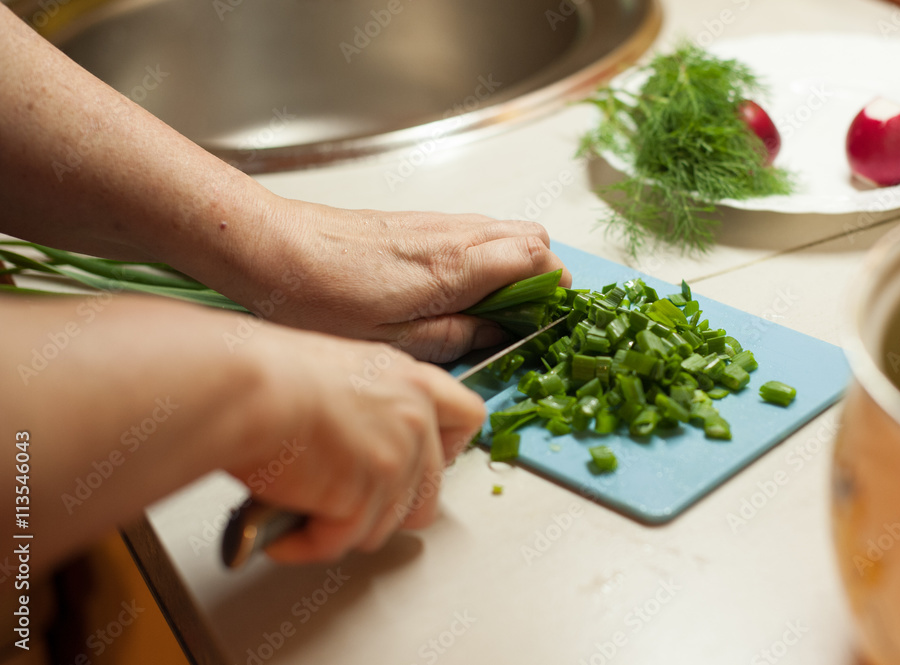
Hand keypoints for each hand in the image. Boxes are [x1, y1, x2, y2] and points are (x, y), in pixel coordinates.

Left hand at [222, 199, 571, 362]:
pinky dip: (482, 256)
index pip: (539, 257)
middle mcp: (453, 235)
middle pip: (531, 236)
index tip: (547, 319)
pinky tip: (452, 289)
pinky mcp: (413, 221)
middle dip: (542, 273)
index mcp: (457, 267)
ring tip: (487, 307)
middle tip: (522, 316)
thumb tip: (497, 333)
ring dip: (512, 263)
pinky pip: (471, 231)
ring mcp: (434, 223)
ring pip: (502, 229)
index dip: (555, 287)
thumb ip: (457, 335)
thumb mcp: (395, 341)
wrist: (270, 250)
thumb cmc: (320, 300)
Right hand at [228, 324, 484, 561]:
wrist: (245, 388)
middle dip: (384, 510)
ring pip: (382, 527)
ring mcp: (395, 461)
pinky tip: (283, 529)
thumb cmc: (270, 374)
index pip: (466, 419)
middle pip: (428, 496)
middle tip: (341, 504)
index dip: (444, 450)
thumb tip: (362, 444)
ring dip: (339, 526)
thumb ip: (372, 407)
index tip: (419, 464)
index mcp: (410, 382)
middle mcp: (413, 420)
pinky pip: (339, 543)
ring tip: (299, 505)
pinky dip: (307, 544)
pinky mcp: (366, 498)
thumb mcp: (342, 373)